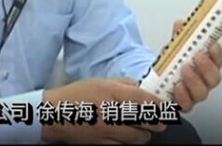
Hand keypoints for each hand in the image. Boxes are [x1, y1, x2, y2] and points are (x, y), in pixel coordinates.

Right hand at [42, 77, 166, 143]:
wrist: (55, 114)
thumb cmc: (76, 95)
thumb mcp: (100, 81)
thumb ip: (122, 83)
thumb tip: (141, 87)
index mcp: (111, 92)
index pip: (144, 99)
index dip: (159, 104)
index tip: (165, 107)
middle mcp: (111, 110)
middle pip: (145, 120)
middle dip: (157, 122)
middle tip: (160, 121)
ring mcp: (107, 129)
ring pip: (138, 137)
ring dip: (144, 134)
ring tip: (144, 130)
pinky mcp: (102, 143)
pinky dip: (130, 142)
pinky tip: (128, 136)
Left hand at [171, 19, 221, 111]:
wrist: (157, 82)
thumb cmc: (172, 64)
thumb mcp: (175, 48)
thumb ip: (179, 37)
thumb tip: (181, 24)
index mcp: (206, 65)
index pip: (217, 59)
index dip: (216, 53)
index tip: (211, 45)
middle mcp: (203, 81)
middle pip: (214, 78)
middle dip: (207, 67)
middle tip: (198, 56)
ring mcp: (194, 94)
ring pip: (202, 92)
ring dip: (195, 80)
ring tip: (185, 68)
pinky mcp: (183, 104)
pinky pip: (186, 104)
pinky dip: (182, 95)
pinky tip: (177, 86)